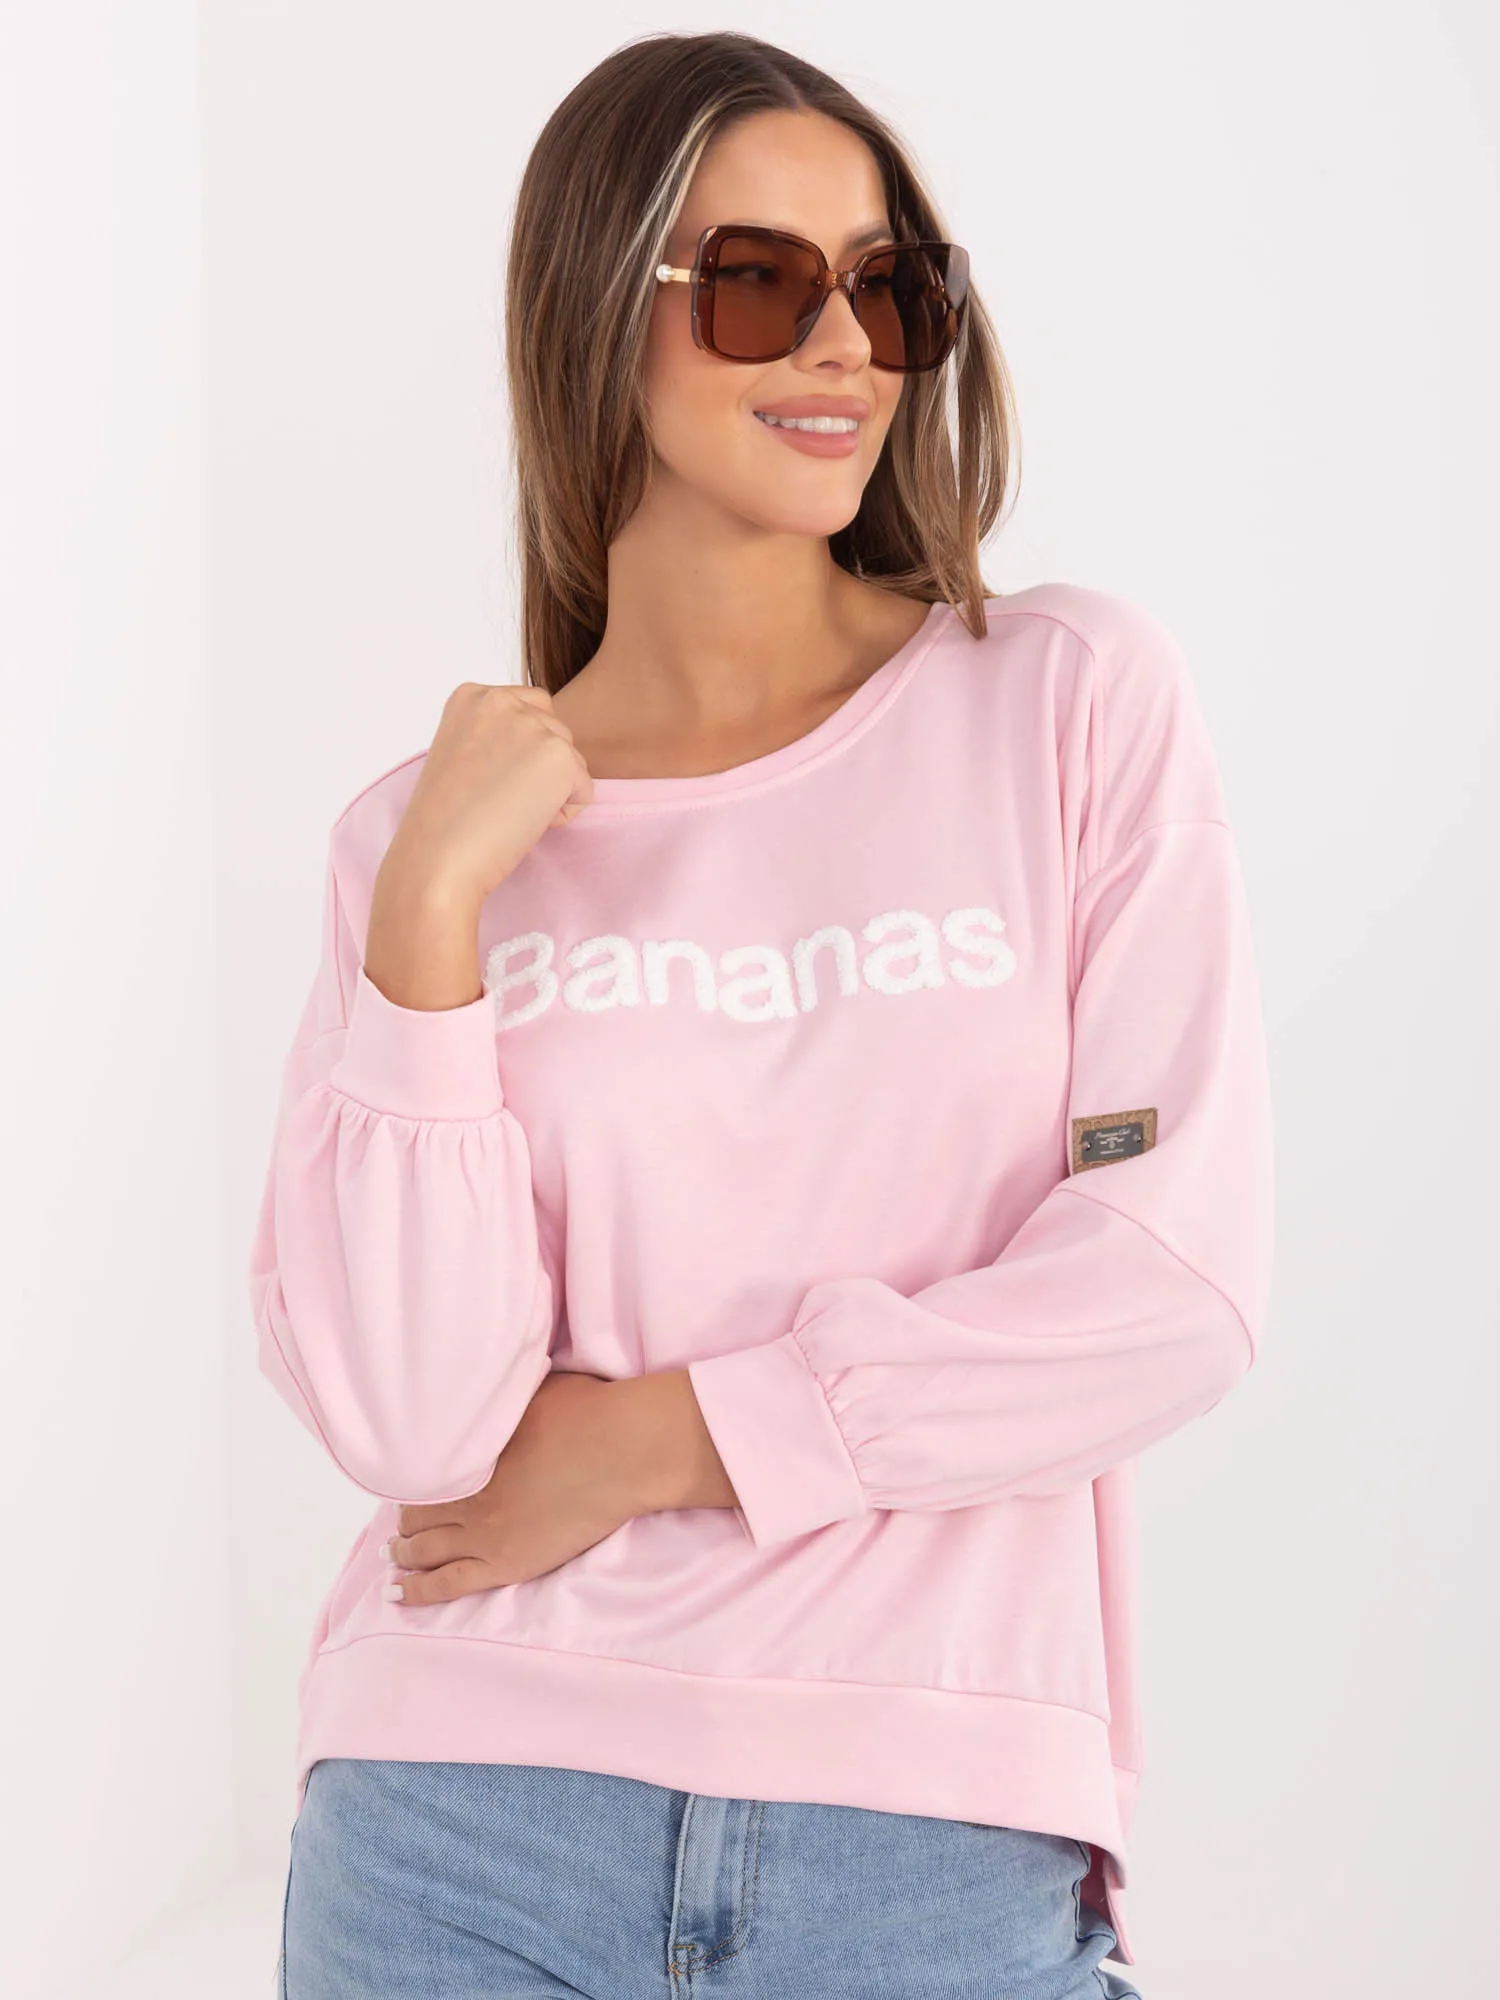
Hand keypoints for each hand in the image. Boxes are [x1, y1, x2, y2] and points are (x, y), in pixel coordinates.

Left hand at [379, 1370, 640, 1606]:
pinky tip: (396, 1593)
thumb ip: (497, 1400)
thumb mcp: (528, 1389)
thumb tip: (483, 1384)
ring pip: (423, 1551)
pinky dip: (416, 1591)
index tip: (405, 1481)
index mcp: (466, 1453)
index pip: (417, 1473)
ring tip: (393, 1554)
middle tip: (399, 1521)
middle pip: (414, 1514)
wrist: (622, 1452)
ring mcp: (483, 1535)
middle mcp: (465, 1496)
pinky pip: (446, 1585)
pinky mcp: (505, 1565)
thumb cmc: (584, 1411)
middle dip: (403, 1518)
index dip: (407, 1479)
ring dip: (402, 1552)